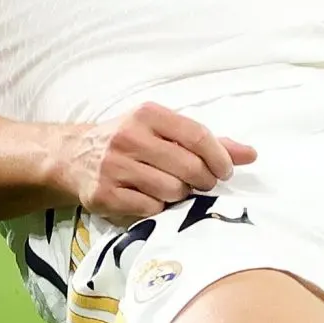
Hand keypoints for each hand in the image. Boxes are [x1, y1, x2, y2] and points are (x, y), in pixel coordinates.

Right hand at [62, 102, 255, 223]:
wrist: (73, 156)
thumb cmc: (129, 141)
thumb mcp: (162, 131)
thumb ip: (207, 142)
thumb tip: (250, 154)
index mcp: (148, 114)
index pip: (197, 136)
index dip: (220, 158)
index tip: (226, 171)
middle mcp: (129, 137)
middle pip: (188, 167)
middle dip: (204, 180)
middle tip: (203, 184)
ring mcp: (115, 166)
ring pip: (171, 190)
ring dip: (180, 195)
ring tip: (173, 188)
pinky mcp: (104, 194)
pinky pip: (150, 207)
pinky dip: (158, 207)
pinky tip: (152, 197)